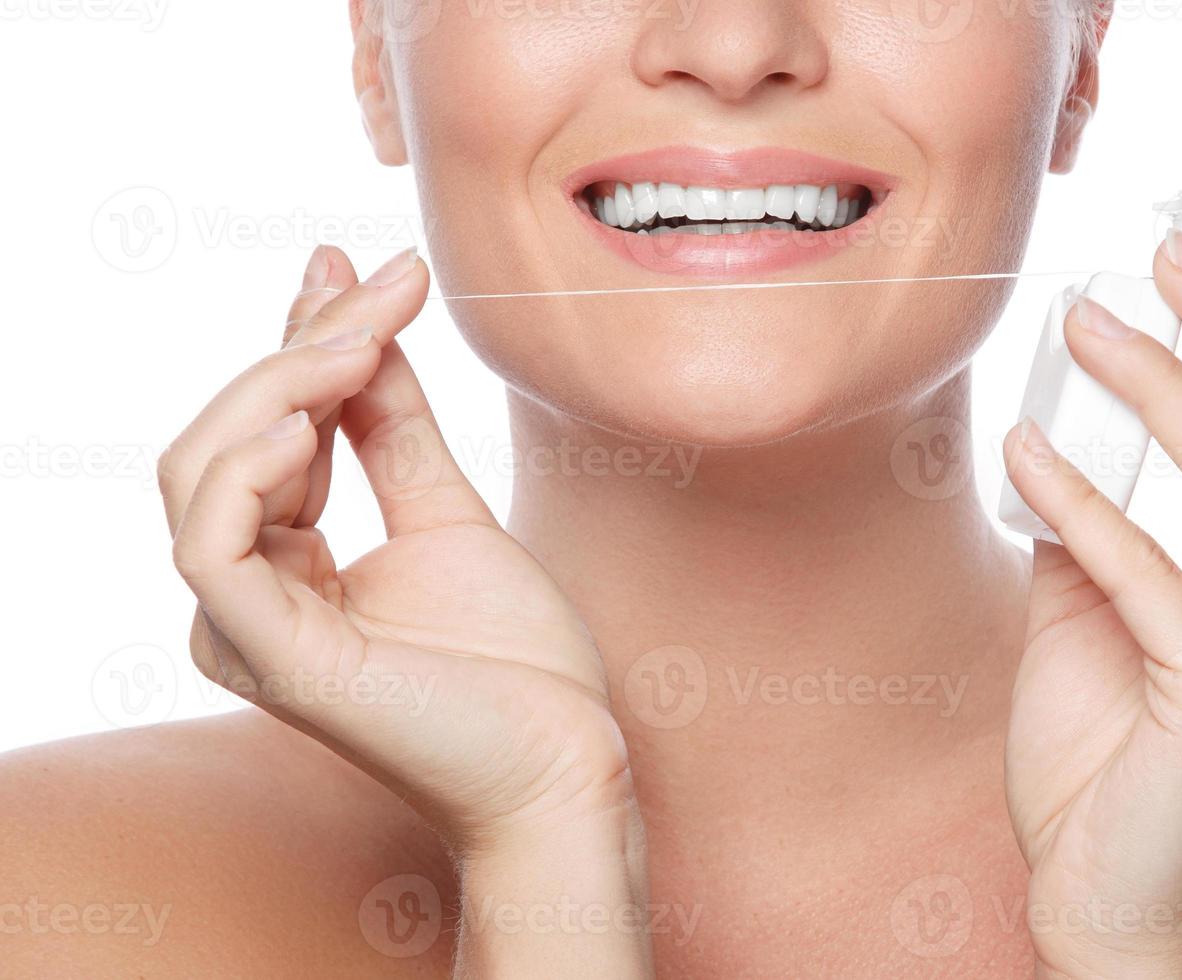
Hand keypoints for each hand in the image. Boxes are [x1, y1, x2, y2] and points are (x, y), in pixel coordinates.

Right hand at [159, 246, 651, 975]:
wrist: (567, 756)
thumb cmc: (516, 657)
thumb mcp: (447, 509)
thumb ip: (390, 425)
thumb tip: (360, 321)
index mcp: (283, 566)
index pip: (262, 429)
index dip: (302, 339)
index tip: (355, 262)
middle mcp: (247, 597)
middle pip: (223, 437)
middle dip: (301, 347)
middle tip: (383, 289)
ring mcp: (248, 632)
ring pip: (202, 473)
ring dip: (277, 388)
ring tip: (362, 344)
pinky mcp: (270, 659)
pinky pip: (212, 546)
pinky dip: (247, 471)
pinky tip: (310, 423)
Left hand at [1002, 204, 1181, 977]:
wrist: (1104, 897)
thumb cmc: (1099, 758)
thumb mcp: (1086, 618)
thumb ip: (1091, 532)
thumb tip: (1057, 443)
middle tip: (1170, 246)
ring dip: (1165, 388)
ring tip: (1087, 321)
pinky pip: (1151, 575)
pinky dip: (1084, 504)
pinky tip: (1025, 449)